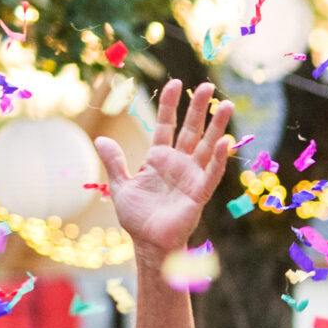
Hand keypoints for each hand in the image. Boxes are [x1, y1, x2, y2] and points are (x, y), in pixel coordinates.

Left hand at [98, 78, 235, 257]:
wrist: (149, 243)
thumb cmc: (137, 217)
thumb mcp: (121, 185)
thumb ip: (114, 162)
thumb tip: (101, 138)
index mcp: (159, 158)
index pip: (166, 125)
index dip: (169, 105)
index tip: (174, 83)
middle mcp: (179, 163)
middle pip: (191, 130)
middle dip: (199, 108)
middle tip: (207, 85)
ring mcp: (191, 176)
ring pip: (207, 146)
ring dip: (217, 126)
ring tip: (226, 104)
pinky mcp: (199, 193)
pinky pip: (212, 173)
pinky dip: (219, 158)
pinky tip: (225, 141)